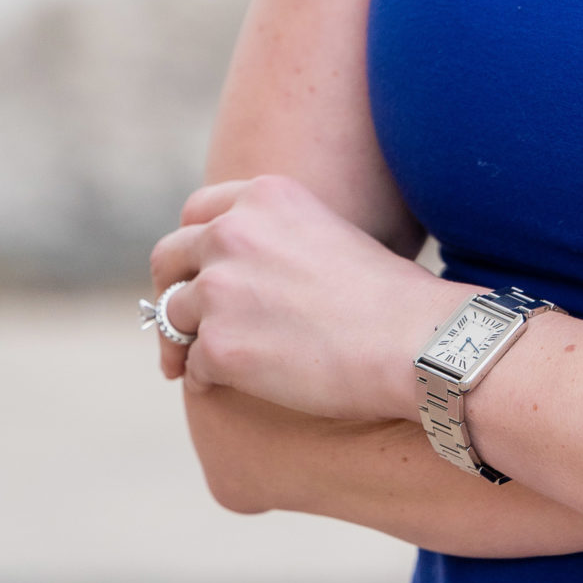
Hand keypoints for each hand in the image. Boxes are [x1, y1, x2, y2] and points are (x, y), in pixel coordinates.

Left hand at [148, 175, 460, 420]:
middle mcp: (232, 232)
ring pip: (172, 315)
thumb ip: (277, 240)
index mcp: (264, 196)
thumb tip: (240, 274)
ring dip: (182, 341)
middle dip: (170, 290)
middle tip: (180, 322)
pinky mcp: (217, 345)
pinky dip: (205, 378)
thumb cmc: (389, 297)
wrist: (413, 341)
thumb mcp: (329, 235)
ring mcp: (219, 289)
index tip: (197, 273)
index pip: (197, 211)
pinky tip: (231, 387)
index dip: (194, 247)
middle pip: (168, 257)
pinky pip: (192, 365)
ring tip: (194, 365)